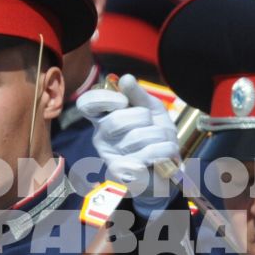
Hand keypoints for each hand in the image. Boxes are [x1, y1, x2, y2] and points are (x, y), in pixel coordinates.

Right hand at [74, 77, 179, 204]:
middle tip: (150, 124)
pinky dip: (164, 151)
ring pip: (138, 137)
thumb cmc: (154, 135)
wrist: (167, 167)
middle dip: (143, 117)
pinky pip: (149, 154)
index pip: (87, 104)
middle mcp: (102, 138)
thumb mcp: (150, 108)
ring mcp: (110, 157)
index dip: (104, 98)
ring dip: (160, 135)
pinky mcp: (125, 175)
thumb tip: (126, 79)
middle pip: (116, 120)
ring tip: (161, 141)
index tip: (123, 101)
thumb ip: (138, 94)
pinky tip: (164, 155)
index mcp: (104, 118)